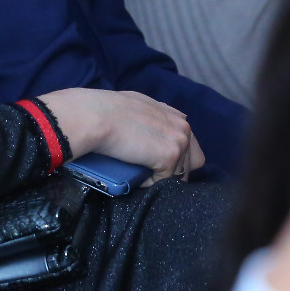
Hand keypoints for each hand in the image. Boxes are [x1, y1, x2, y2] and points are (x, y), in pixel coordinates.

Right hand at [38, 87, 203, 178]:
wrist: (97, 116)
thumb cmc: (106, 110)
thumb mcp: (136, 106)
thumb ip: (152, 117)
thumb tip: (151, 134)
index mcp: (174, 115)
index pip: (188, 143)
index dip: (176, 157)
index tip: (157, 163)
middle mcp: (183, 126)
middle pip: (193, 162)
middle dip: (176, 170)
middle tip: (152, 174)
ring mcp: (179, 141)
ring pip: (180, 175)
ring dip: (160, 178)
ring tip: (139, 175)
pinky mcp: (170, 156)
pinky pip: (165, 182)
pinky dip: (149, 184)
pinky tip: (134, 175)